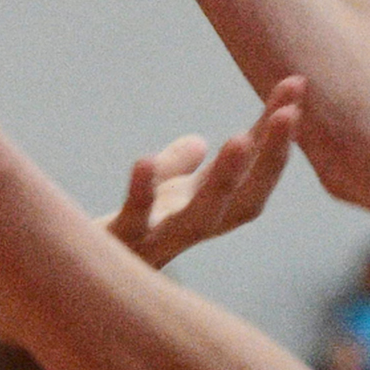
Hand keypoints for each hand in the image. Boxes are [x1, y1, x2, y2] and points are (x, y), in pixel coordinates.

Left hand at [107, 81, 303, 269]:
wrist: (74, 284)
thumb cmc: (125, 236)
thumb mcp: (159, 195)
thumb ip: (179, 166)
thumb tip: (198, 142)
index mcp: (207, 209)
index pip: (253, 172)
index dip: (277, 137)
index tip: (296, 85)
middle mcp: (193, 229)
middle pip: (244, 200)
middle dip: (269, 159)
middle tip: (288, 114)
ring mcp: (159, 241)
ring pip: (201, 217)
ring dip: (224, 179)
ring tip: (239, 140)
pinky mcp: (120, 245)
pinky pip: (132, 220)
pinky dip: (140, 193)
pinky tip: (144, 161)